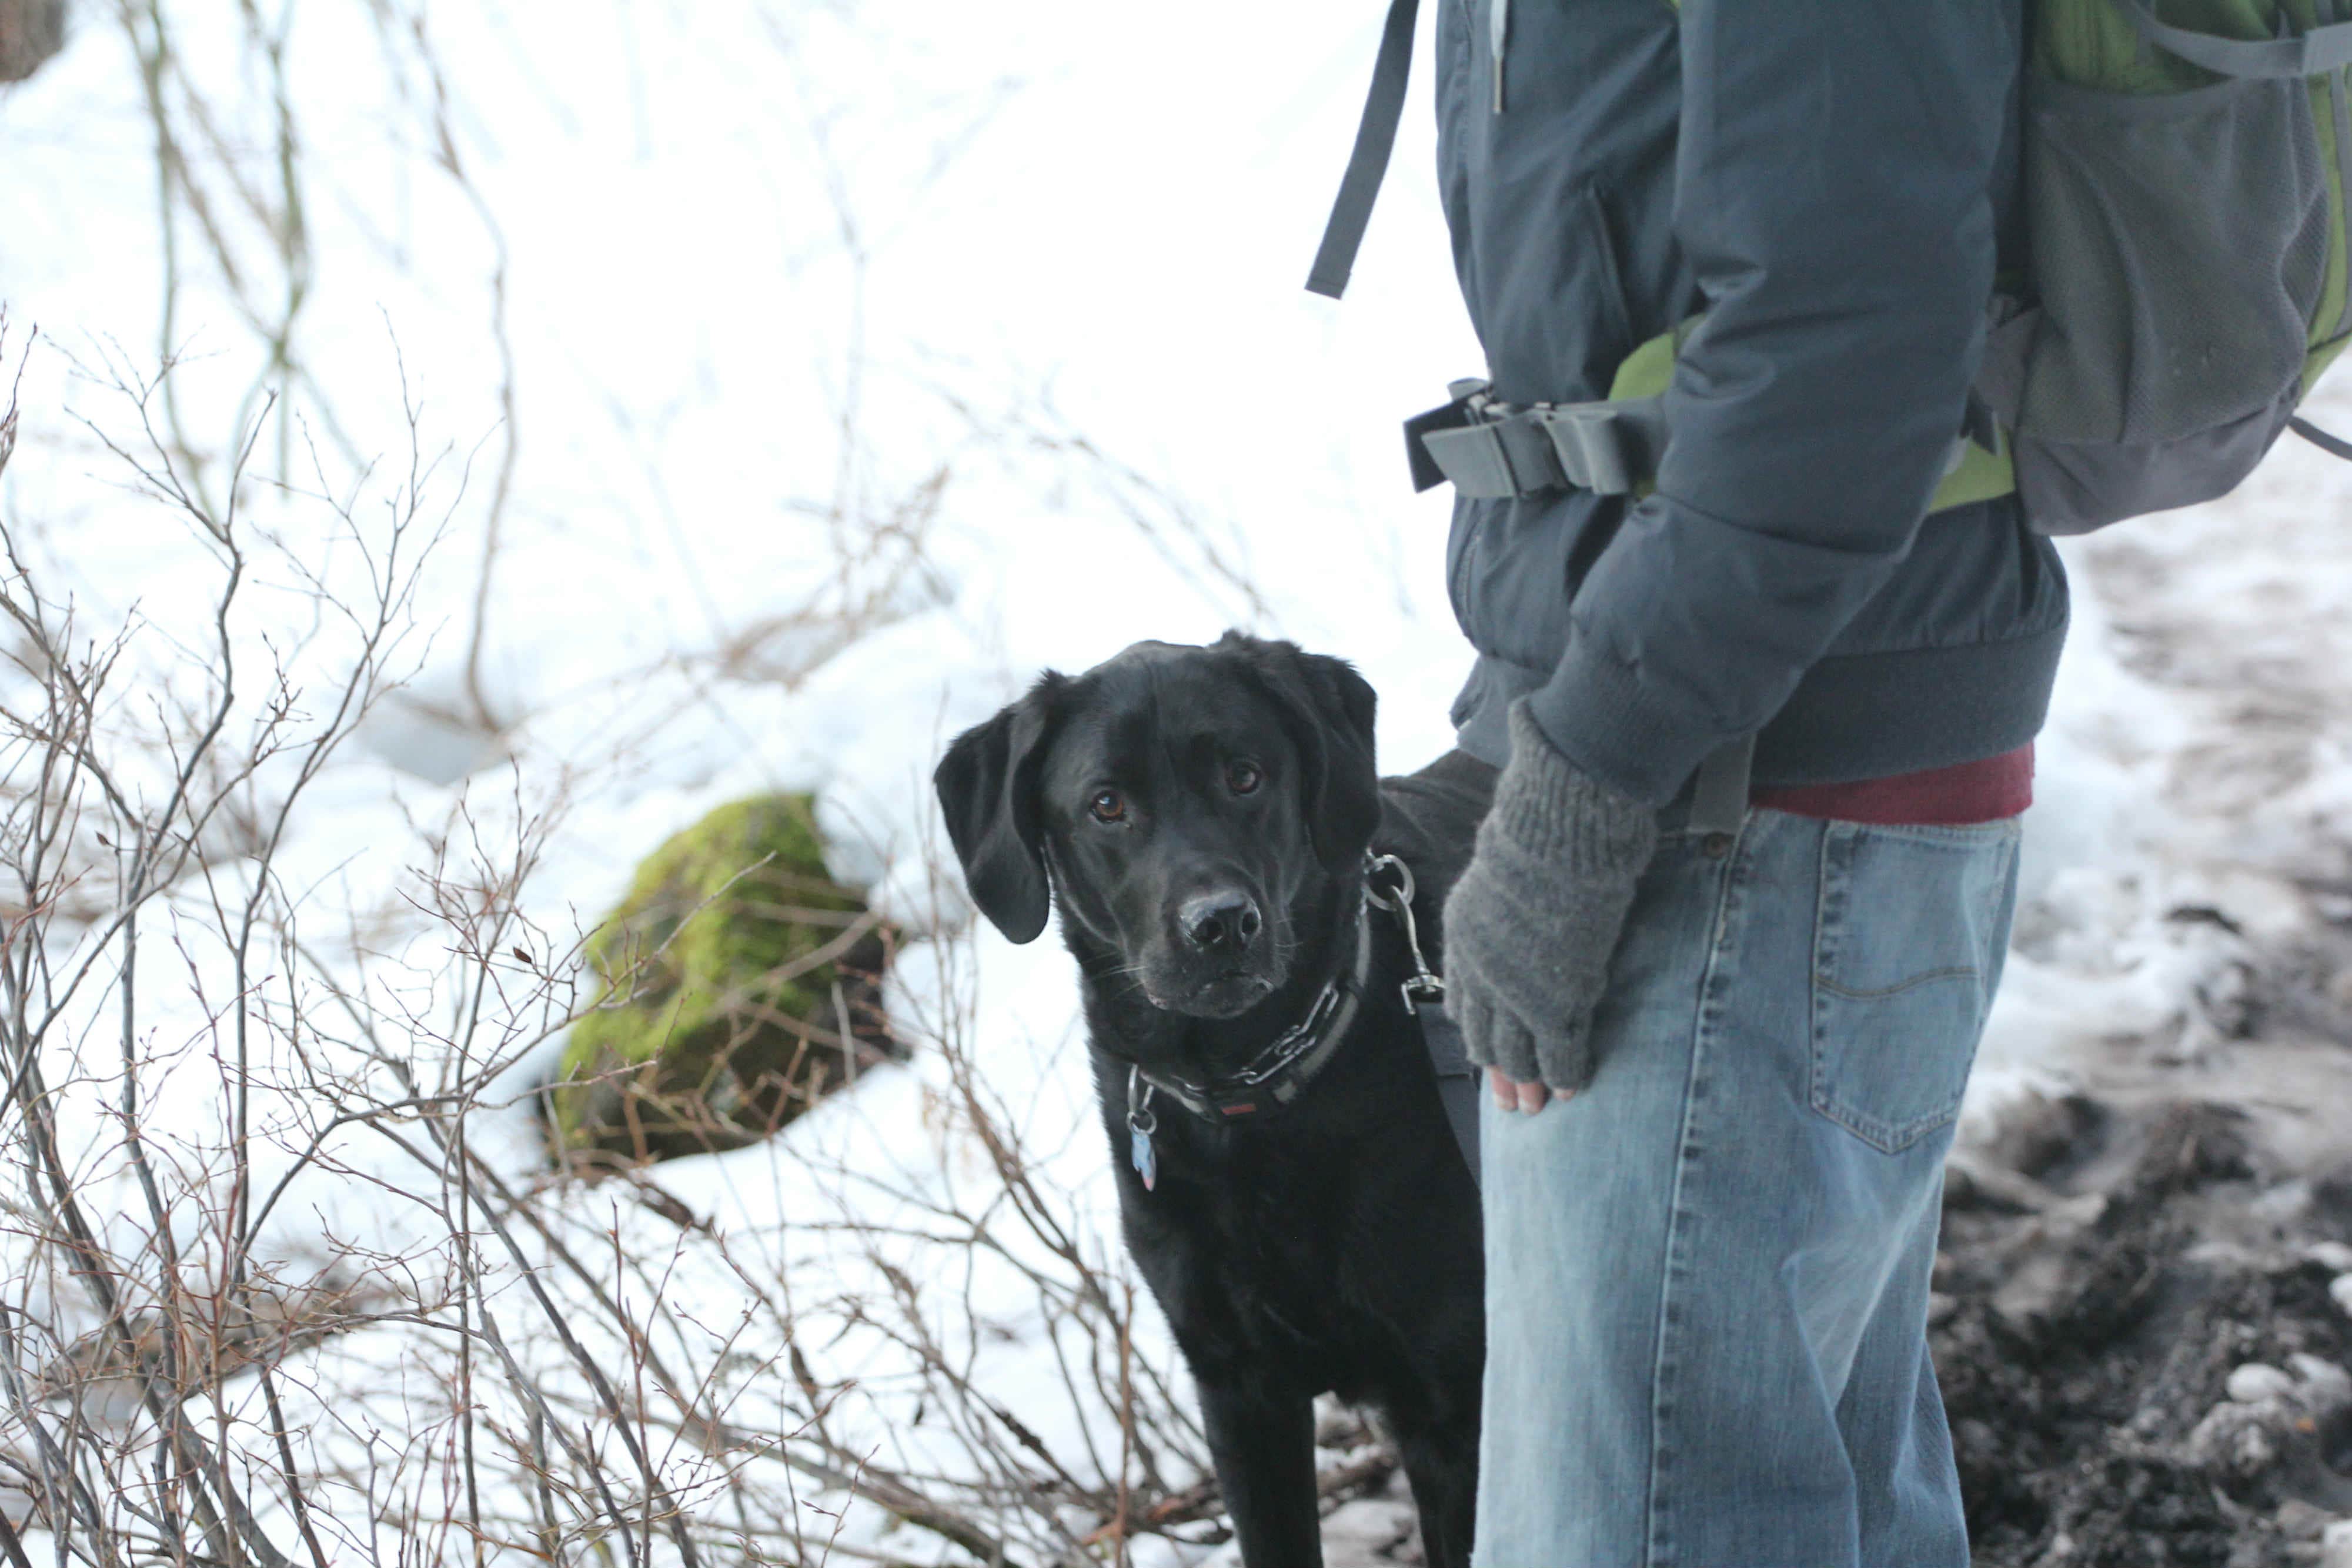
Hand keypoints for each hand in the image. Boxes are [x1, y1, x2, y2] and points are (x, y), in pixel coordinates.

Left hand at [1443, 701, 1657, 1106]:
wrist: (1559, 832)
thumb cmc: (1543, 835)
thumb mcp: (1503, 875)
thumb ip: (1505, 910)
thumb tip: (1523, 920)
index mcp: (1464, 938)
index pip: (1463, 1002)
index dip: (1477, 1033)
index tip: (1486, 1056)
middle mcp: (1480, 970)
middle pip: (1484, 1036)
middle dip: (1499, 1071)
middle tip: (1511, 1101)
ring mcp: (1515, 989)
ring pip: (1516, 1052)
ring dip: (1527, 1083)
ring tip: (1536, 1105)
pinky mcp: (1554, 999)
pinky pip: (1558, 1049)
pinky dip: (1564, 1072)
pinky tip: (1571, 1087)